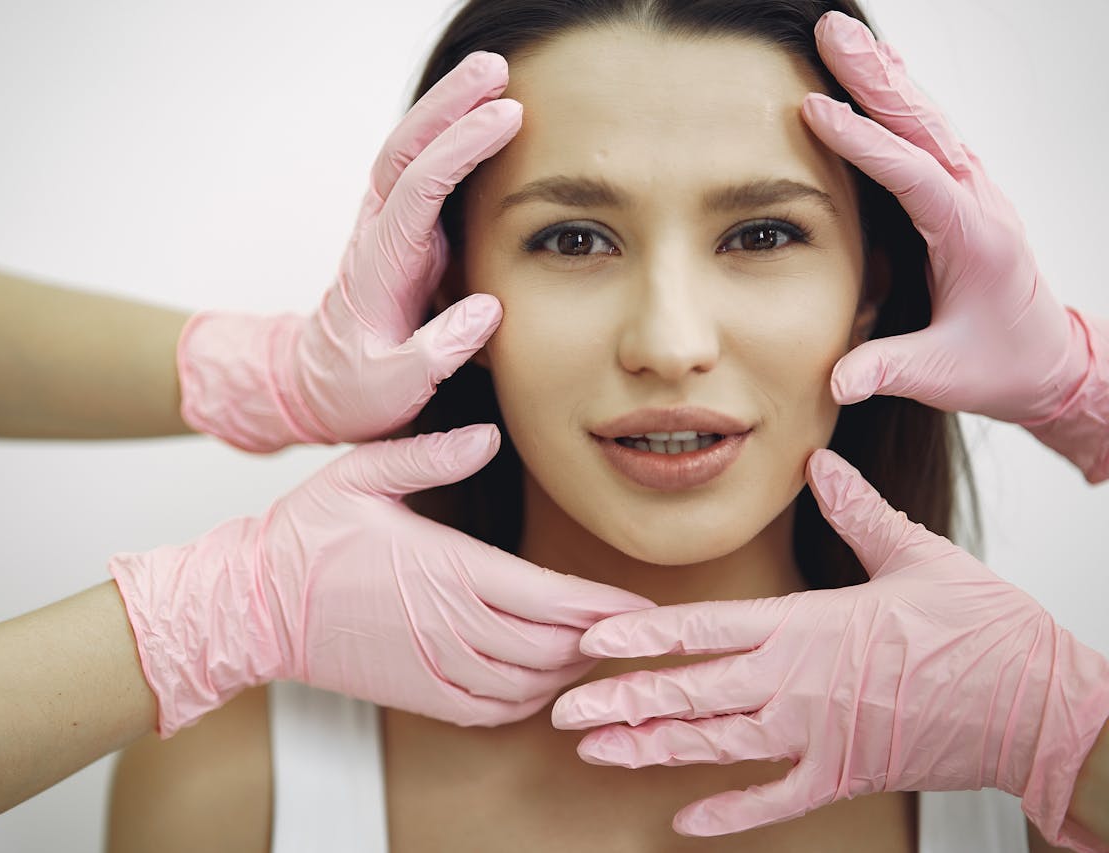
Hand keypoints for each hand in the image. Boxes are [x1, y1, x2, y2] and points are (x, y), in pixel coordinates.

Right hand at [111, 424, 654, 735]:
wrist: (251, 604)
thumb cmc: (306, 535)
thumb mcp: (362, 473)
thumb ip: (429, 455)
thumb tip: (488, 438)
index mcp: (446, 570)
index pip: (548, 598)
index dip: (601, 607)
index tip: (637, 605)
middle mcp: (449, 627)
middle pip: (551, 647)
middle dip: (598, 640)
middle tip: (632, 628)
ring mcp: (433, 667)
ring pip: (527, 684)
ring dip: (568, 671)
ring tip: (595, 650)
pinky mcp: (417, 693)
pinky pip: (490, 711)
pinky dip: (527, 702)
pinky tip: (541, 683)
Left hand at [177, 51, 520, 451]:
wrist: (316, 388)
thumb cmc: (354, 392)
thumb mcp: (393, 388)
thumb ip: (436, 354)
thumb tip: (487, 311)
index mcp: (378, 266)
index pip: (418, 188)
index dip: (460, 149)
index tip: (506, 118)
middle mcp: (379, 235)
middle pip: (406, 149)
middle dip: (448, 104)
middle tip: (496, 67)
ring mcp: (388, 230)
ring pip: (412, 153)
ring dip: (448, 111)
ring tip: (494, 74)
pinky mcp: (403, 236)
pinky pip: (423, 174)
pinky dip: (448, 138)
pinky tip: (481, 118)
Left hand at [551, 449, 1108, 850]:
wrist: (1041, 707)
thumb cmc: (984, 629)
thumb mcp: (916, 556)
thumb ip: (856, 513)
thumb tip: (822, 463)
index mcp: (805, 625)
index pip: (702, 628)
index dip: (639, 636)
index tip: (588, 642)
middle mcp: (796, 684)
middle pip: (691, 693)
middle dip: (622, 701)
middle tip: (564, 710)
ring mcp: (815, 736)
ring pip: (715, 748)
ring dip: (653, 751)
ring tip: (598, 753)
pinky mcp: (842, 776)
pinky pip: (773, 800)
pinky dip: (728, 813)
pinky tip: (684, 823)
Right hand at [803, 13, 1104, 433]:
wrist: (1047, 363)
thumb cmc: (996, 366)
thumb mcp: (941, 374)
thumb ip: (887, 370)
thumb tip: (837, 385)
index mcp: (974, 237)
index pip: (913, 176)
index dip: (864, 143)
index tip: (816, 110)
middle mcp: (977, 202)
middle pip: (923, 125)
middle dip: (875, 76)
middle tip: (831, 32)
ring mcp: (972, 193)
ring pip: (927, 120)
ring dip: (885, 75)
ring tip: (843, 36)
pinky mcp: (962, 195)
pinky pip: (929, 135)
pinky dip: (899, 99)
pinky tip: (878, 73)